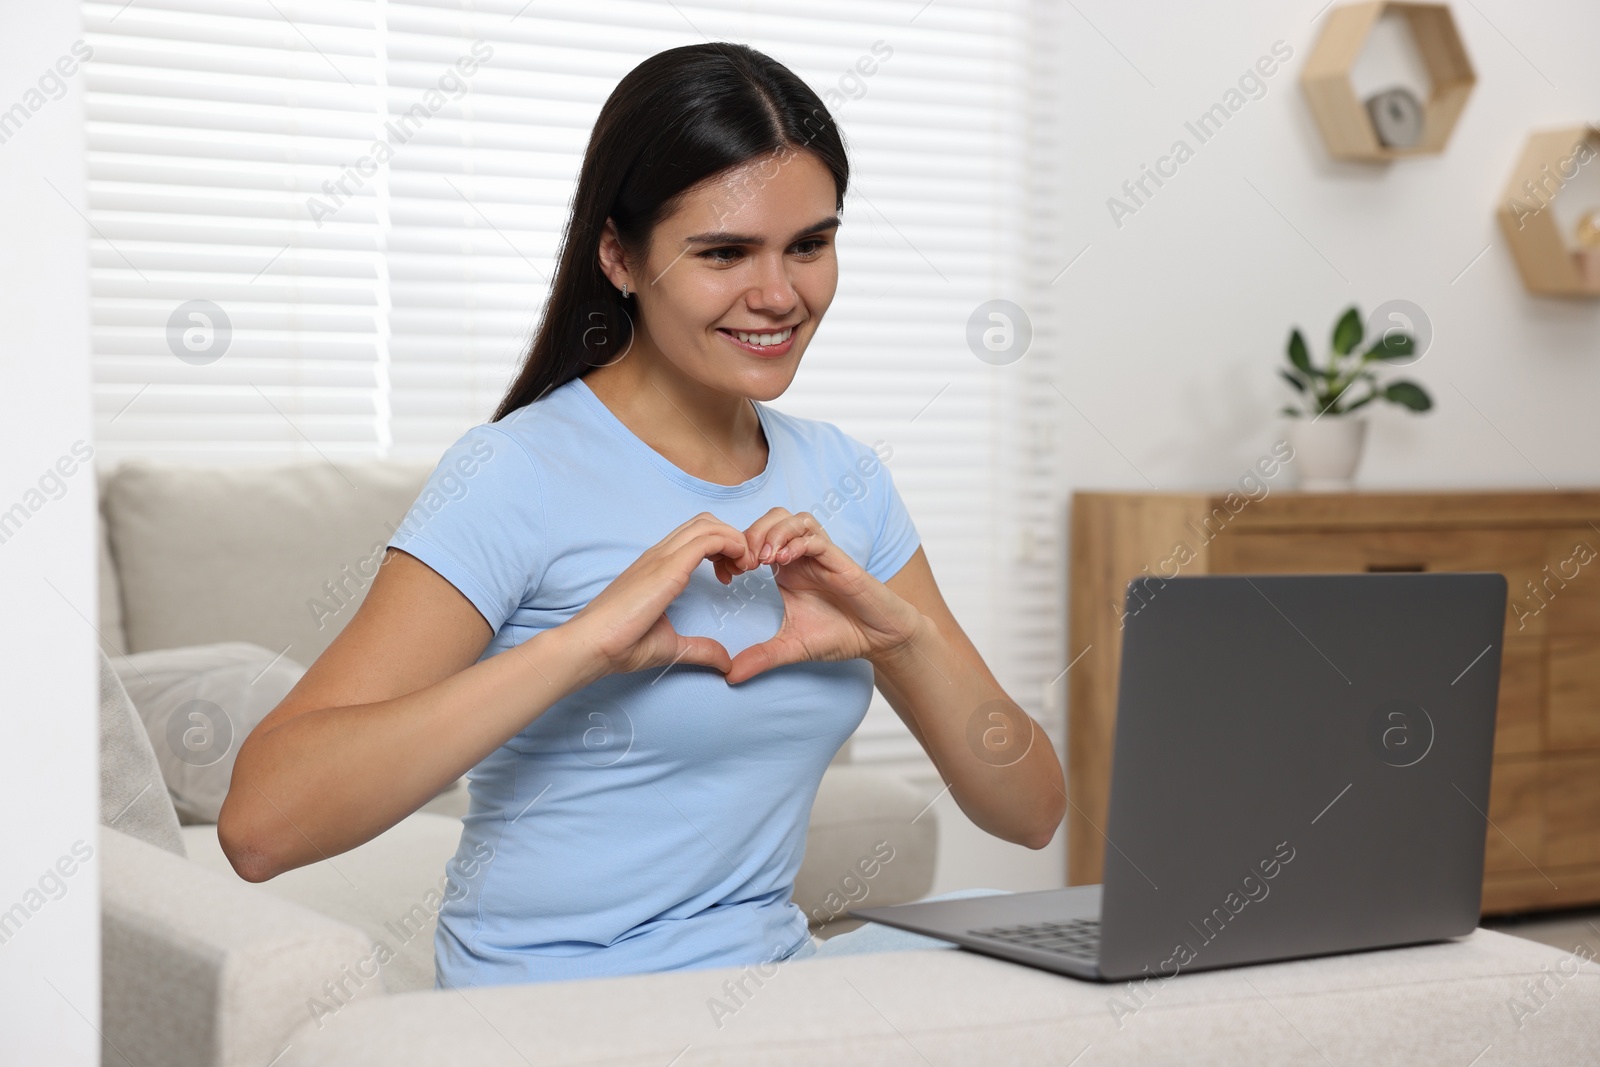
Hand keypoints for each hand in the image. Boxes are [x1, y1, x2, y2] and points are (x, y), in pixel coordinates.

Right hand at [563, 512, 757, 680]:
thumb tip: (726, 662)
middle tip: (742, 569)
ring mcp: (662, 557)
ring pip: (708, 525)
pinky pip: (708, 539)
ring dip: (735, 540)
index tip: (730, 577)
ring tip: (744, 568)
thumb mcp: (672, 647)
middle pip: (705, 522)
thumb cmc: (621, 645)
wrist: (592, 645)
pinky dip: (731, 545)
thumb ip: (700, 649)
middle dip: (732, 539)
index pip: (696, 536)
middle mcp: (660, 555)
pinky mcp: (667, 567)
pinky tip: (738, 568)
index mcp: (658, 567)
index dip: (722, 548)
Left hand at [723, 508, 927, 684]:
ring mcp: (822, 556)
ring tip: (763, 559)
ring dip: (774, 532)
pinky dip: (797, 543)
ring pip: (795, 519)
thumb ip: (761, 657)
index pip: (758, 538)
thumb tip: (730, 676)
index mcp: (787, 569)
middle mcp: (803, 556)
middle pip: (774, 517)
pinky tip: (783, 562)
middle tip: (743, 563)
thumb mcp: (791, 647)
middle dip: (753, 533)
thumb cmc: (839, 635)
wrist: (878, 639)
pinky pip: (816, 538)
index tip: (728, 574)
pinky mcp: (840, 561)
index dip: (739, 548)